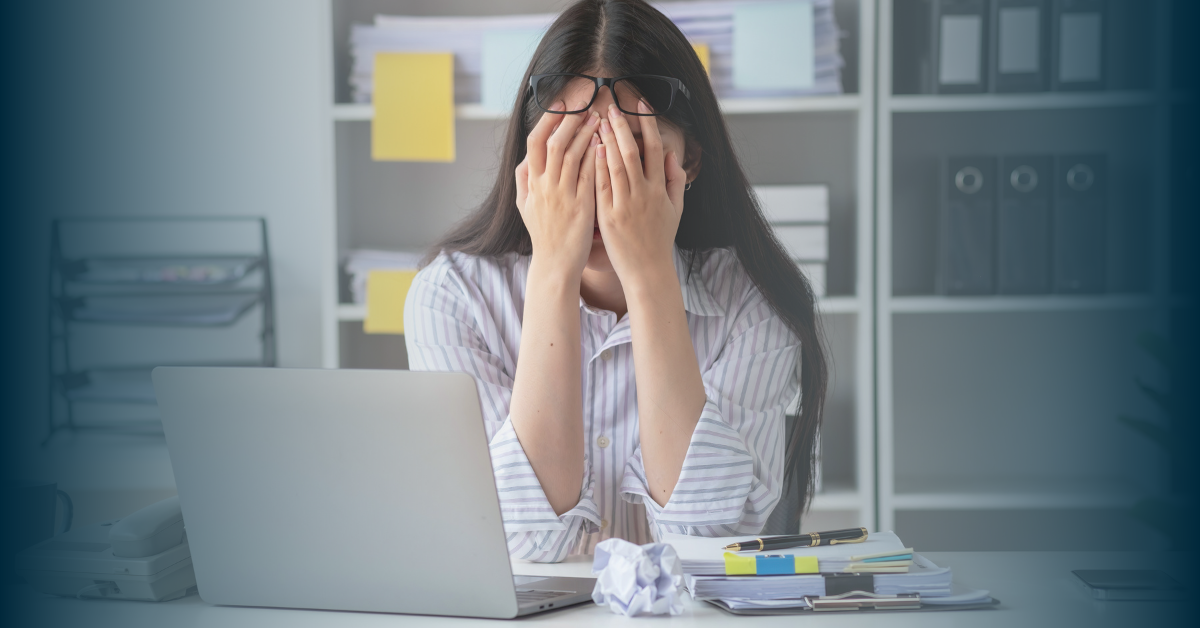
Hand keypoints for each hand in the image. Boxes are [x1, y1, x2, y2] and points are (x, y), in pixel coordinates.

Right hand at [515, 100, 600, 280]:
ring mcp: (563, 196)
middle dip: (570, 120)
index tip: (561, 104)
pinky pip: (590, 174)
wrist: (555, 263)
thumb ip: (523, 180)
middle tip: (584, 104)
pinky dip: (596, 156)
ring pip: (574, 155)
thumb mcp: (524, 205)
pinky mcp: (581, 206)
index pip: (535, 142)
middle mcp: (545, 186)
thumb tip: (525, 158)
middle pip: (555, 143)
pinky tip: (606, 144)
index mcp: (531, 183)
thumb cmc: (544, 233)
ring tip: (598, 118)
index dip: (548, 120)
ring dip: (586, 133)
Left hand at [595, 101, 686, 285]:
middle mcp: (643, 195)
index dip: (648, 125)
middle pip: (632, 152)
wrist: (648, 271)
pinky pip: (601, 186)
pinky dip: (596, 165)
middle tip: (612, 107)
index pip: (655, 149)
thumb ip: (676, 180)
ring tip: (598, 121)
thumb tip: (671, 155)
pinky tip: (590, 149)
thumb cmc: (660, 240)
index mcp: (660, 190)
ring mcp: (625, 205)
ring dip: (606, 141)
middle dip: (622, 127)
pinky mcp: (608, 217)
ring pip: (615, 166)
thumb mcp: (675, 209)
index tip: (640, 105)